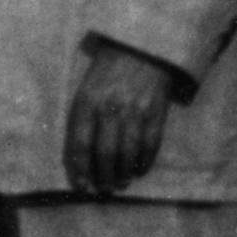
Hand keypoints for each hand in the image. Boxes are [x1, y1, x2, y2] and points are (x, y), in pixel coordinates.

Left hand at [63, 40, 178, 193]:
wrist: (143, 47)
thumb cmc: (109, 71)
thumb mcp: (86, 88)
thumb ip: (83, 117)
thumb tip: (81, 155)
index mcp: (87, 102)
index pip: (80, 144)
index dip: (80, 169)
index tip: (82, 186)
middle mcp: (110, 108)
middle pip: (105, 153)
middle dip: (103, 177)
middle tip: (104, 189)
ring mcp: (135, 111)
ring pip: (128, 153)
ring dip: (123, 173)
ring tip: (120, 183)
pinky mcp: (156, 112)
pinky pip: (150, 144)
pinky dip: (145, 161)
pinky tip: (139, 170)